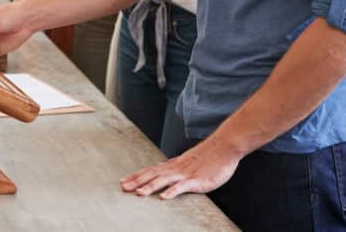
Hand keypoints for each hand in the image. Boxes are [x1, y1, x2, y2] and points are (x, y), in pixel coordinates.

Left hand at [120, 136, 242, 199]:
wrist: (223, 148)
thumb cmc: (207, 157)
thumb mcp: (186, 162)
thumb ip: (172, 166)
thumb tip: (159, 167)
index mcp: (172, 165)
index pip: (150, 171)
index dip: (136, 176)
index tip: (122, 182)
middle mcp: (176, 169)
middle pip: (152, 175)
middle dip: (137, 182)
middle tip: (123, 188)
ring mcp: (186, 174)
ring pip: (164, 180)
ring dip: (150, 186)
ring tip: (139, 193)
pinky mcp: (197, 180)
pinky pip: (183, 187)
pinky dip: (173, 191)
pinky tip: (164, 197)